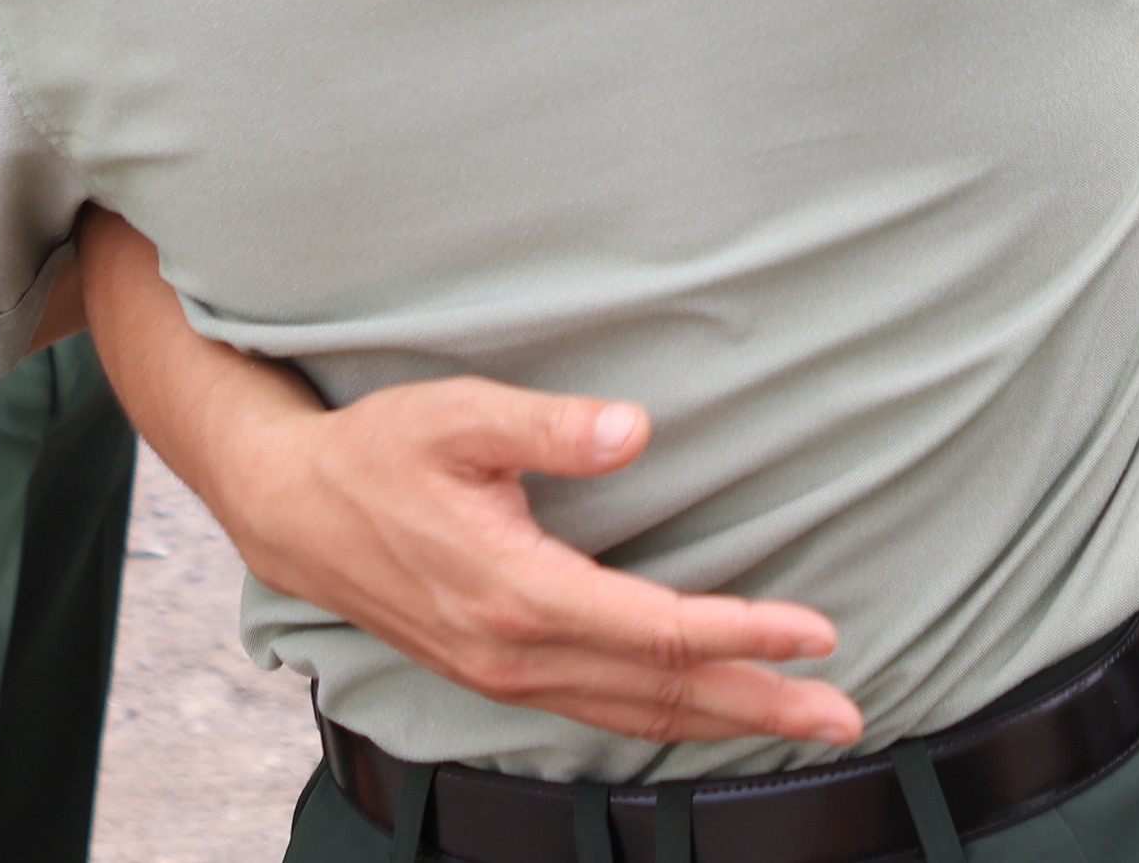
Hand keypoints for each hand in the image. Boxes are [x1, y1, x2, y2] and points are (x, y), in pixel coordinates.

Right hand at [75, 211, 859, 746]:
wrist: (293, 508)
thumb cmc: (379, 450)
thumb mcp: (458, 413)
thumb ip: (550, 426)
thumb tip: (633, 429)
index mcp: (515, 592)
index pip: (655, 629)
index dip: (742, 633)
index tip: (816, 631)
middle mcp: (514, 652)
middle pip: (659, 691)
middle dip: (759, 703)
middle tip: (846, 712)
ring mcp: (503, 674)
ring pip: (632, 714)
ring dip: (721, 722)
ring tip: (802, 723)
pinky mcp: (495, 674)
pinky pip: (599, 711)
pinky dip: (664, 717)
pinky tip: (705, 713)